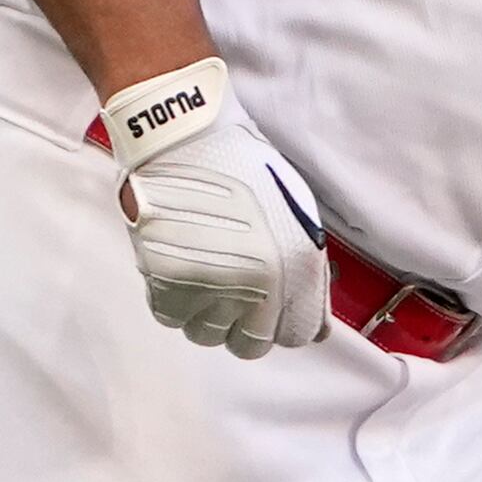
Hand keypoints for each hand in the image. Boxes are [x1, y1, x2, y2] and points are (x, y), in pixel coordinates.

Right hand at [97, 60, 330, 357]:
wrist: (183, 136)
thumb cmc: (243, 167)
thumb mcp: (296, 213)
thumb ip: (309, 276)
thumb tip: (316, 329)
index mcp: (296, 266)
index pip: (296, 335)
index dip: (282, 322)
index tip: (270, 308)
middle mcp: (257, 284)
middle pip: (250, 345)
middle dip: (245, 326)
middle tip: (234, 295)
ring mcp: (209, 285)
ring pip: (207, 334)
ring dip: (207, 314)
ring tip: (204, 277)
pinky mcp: (165, 279)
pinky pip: (171, 318)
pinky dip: (175, 303)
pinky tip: (181, 274)